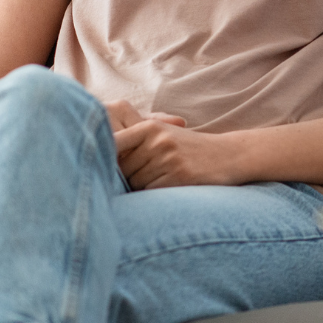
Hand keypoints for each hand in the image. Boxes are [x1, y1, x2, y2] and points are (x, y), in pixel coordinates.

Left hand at [106, 103, 243, 188]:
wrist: (227, 155)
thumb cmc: (187, 147)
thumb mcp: (162, 133)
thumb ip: (133, 140)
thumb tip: (98, 153)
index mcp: (150, 127)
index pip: (114, 143)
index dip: (104, 155)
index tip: (96, 164)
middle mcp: (158, 141)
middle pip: (123, 168)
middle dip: (128, 176)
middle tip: (147, 174)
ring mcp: (169, 158)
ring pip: (136, 183)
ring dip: (143, 187)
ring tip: (163, 178)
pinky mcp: (179, 177)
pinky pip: (151, 193)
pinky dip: (155, 195)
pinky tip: (170, 187)